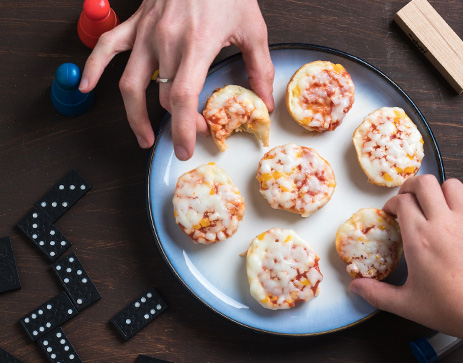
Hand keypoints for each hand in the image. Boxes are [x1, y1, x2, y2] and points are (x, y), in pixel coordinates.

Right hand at [79, 0, 274, 160]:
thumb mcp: (252, 29)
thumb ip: (259, 68)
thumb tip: (263, 101)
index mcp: (197, 45)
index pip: (182, 98)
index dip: (183, 128)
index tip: (186, 146)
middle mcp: (167, 42)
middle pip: (164, 97)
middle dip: (178, 122)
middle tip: (193, 131)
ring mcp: (147, 33)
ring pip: (130, 84)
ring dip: (134, 116)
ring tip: (143, 136)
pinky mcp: (136, 23)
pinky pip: (106, 47)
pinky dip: (93, 68)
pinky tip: (86, 87)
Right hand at [350, 175, 462, 338]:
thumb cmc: (448, 308)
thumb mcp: (406, 304)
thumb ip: (376, 294)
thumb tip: (354, 287)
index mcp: (419, 237)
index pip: (402, 200)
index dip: (393, 203)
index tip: (392, 214)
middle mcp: (442, 223)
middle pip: (425, 182)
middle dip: (413, 186)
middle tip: (409, 200)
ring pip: (453, 186)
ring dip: (442, 192)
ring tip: (437, 206)